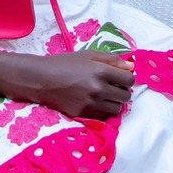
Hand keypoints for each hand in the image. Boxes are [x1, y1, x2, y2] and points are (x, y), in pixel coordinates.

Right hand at [6, 51, 134, 119]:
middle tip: (112, 87)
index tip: (121, 78)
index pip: (129, 80)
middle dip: (122, 91)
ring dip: (114, 102)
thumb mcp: (88, 55)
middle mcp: (98, 89)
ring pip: (116, 109)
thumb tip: (131, 67)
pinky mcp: (83, 114)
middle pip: (125, 96)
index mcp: (100, 71)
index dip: (127, 79)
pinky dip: (103, 111)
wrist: (41, 79)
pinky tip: (94, 102)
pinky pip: (103, 116)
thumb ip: (111, 60)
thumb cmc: (64, 64)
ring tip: (103, 96)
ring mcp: (90, 104)